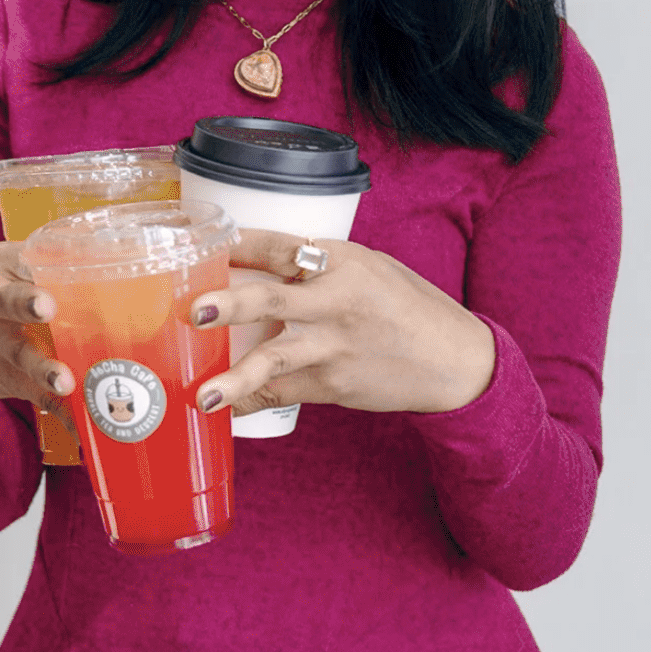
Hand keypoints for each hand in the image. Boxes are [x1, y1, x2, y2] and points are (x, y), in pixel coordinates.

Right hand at [0, 242, 73, 408]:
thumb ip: (34, 259)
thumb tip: (102, 252)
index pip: (20, 259)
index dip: (42, 259)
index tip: (62, 259)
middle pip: (9, 302)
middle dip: (28, 303)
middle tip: (47, 306)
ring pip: (23, 357)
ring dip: (45, 369)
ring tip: (66, 381)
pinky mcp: (5, 379)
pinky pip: (36, 395)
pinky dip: (62, 411)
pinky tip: (85, 424)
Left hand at [192, 232, 495, 418]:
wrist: (455, 359)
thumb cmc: (410, 308)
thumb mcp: (372, 269)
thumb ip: (321, 270)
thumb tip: (259, 268)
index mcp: (345, 263)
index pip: (283, 247)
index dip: (240, 244)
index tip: (204, 243)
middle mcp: (338, 302)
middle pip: (274, 299)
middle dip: (232, 304)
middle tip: (195, 310)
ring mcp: (335, 347)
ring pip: (276, 360)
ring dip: (236, 377)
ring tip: (202, 396)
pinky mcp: (335, 384)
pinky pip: (282, 393)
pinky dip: (249, 400)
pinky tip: (222, 408)